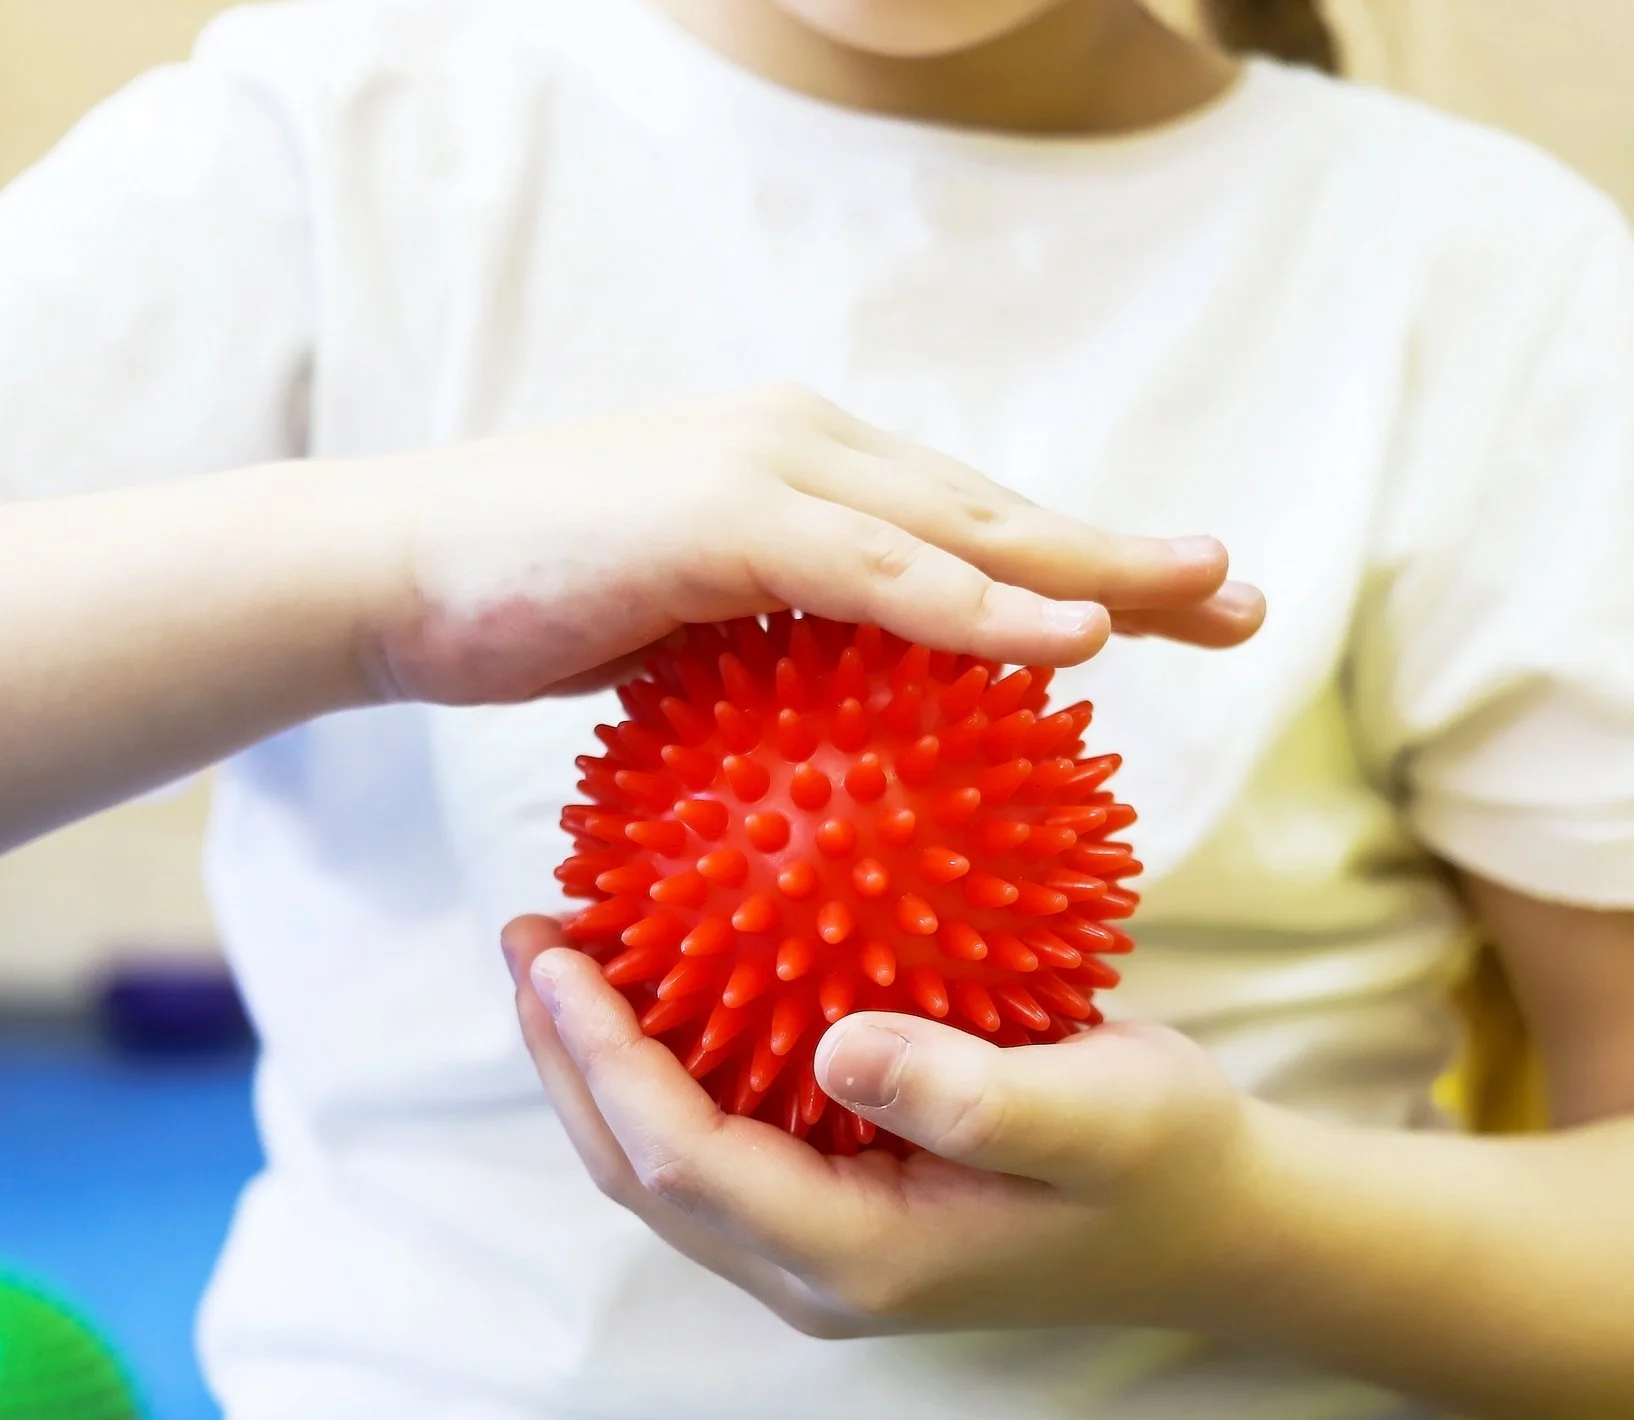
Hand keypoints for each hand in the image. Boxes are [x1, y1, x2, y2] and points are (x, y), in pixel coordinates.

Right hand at [322, 383, 1263, 704]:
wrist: (391, 573)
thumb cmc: (523, 610)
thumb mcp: (674, 645)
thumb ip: (763, 670)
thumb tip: (824, 754)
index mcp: (804, 480)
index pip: (966, 527)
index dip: (1079, 562)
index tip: (1176, 610)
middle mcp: (808, 452)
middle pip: (999, 511)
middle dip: (1128, 554)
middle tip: (1241, 594)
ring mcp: (772, 470)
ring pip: (967, 524)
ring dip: (1094, 565)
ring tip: (1206, 597)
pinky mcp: (726, 511)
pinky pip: (882, 571)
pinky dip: (981, 605)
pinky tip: (1073, 646)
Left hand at [502, 914, 1259, 1337]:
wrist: (1217, 1221)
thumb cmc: (1166, 1161)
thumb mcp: (1097, 1119)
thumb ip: (971, 1099)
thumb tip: (834, 1045)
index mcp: (855, 1256)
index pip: (682, 1161)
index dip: (605, 1062)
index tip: (558, 957)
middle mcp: (816, 1266)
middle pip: (641, 1170)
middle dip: (567, 1060)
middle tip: (529, 935)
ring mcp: (825, 1242)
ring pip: (669, 1158)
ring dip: (605, 1061)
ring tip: (565, 947)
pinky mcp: (844, 1202)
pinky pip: (725, 1130)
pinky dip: (677, 1055)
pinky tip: (677, 961)